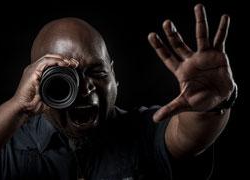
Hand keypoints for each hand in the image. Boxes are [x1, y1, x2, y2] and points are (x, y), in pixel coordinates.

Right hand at [12, 54, 78, 115]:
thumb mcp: (48, 97)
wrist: (23, 109)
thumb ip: (56, 93)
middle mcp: (35, 69)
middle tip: (75, 63)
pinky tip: (64, 64)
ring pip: (48, 57)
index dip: (63, 61)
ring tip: (71, 63)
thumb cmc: (33, 105)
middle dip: (65, 58)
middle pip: (51, 57)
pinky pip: (45, 62)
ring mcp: (32, 69)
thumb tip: (68, 95)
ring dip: (62, 58)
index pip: (51, 62)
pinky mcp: (32, 72)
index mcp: (38, 73)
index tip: (74, 66)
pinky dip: (56, 61)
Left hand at [148, 4, 235, 121]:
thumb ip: (170, 109)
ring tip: (198, 6)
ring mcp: (205, 56)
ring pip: (201, 36)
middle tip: (166, 22)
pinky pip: (221, 40)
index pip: (167, 57)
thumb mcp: (184, 104)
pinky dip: (223, 29)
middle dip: (173, 34)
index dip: (159, 47)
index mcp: (181, 70)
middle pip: (180, 44)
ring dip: (200, 22)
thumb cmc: (200, 100)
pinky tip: (225, 17)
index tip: (151, 35)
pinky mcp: (218, 55)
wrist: (217, 99)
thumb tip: (155, 120)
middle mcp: (191, 60)